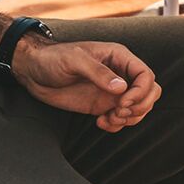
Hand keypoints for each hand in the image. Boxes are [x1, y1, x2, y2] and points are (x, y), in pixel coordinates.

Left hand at [11, 38, 159, 131]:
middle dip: (140, 107)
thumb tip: (121, 87)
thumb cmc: (53, 58)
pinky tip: (100, 122)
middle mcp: (120, 74)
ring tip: (108, 119)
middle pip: (150, 92)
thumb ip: (98, 72)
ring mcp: (112, 91)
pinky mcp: (102, 105)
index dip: (141, 92)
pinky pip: (121, 119)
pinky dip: (116, 126)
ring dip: (128, 119)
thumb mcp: (75, 60)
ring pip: (139, 108)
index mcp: (119, 57)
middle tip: (119, 112)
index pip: (145, 75)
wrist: (34, 71)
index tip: (123, 103)